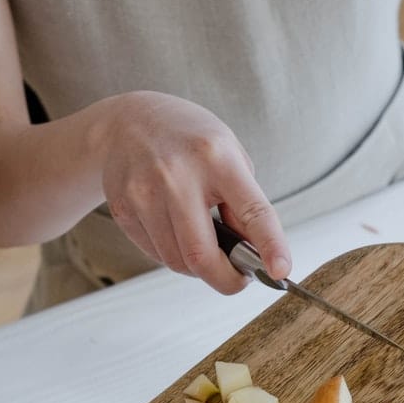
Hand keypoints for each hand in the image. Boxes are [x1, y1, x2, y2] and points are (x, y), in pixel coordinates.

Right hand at [99, 91, 289, 292]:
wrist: (128, 122)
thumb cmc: (188, 141)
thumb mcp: (229, 155)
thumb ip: (244, 204)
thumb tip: (252, 255)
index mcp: (217, 158)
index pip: (252, 211)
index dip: (270, 245)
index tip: (281, 271)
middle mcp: (178, 176)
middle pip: (202, 255)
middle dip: (226, 280)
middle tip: (237, 279)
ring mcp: (145, 193)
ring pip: (177, 261)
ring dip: (197, 265)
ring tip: (202, 241)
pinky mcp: (123, 209)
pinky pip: (155, 254)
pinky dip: (172, 253)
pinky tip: (173, 228)